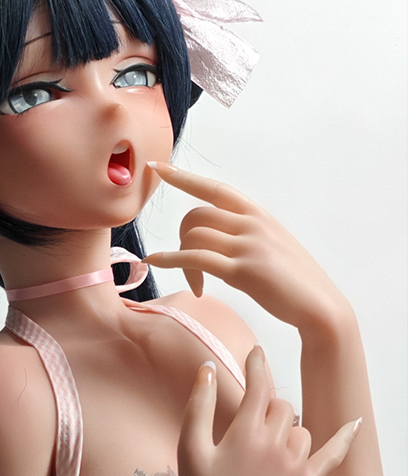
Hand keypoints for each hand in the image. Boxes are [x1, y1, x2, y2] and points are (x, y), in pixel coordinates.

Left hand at [174, 179, 349, 354]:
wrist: (320, 306)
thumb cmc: (296, 284)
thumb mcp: (273, 247)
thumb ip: (250, 236)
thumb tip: (227, 239)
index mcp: (257, 214)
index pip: (214, 188)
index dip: (184, 177)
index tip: (160, 168)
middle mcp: (250, 223)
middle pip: (197, 214)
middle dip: (182, 238)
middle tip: (188, 267)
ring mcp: (247, 245)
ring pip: (194, 235)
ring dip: (182, 260)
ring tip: (196, 285)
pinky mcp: (243, 271)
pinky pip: (195, 258)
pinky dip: (170, 260)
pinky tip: (155, 262)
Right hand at [178, 340, 360, 475]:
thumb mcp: (190, 452)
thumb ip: (199, 407)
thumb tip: (208, 369)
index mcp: (247, 432)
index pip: (259, 386)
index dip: (257, 366)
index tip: (256, 354)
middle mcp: (276, 445)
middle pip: (281, 407)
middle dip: (267, 409)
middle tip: (251, 428)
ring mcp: (295, 466)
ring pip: (300, 429)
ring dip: (287, 431)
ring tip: (269, 451)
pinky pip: (332, 455)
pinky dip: (345, 438)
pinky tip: (356, 423)